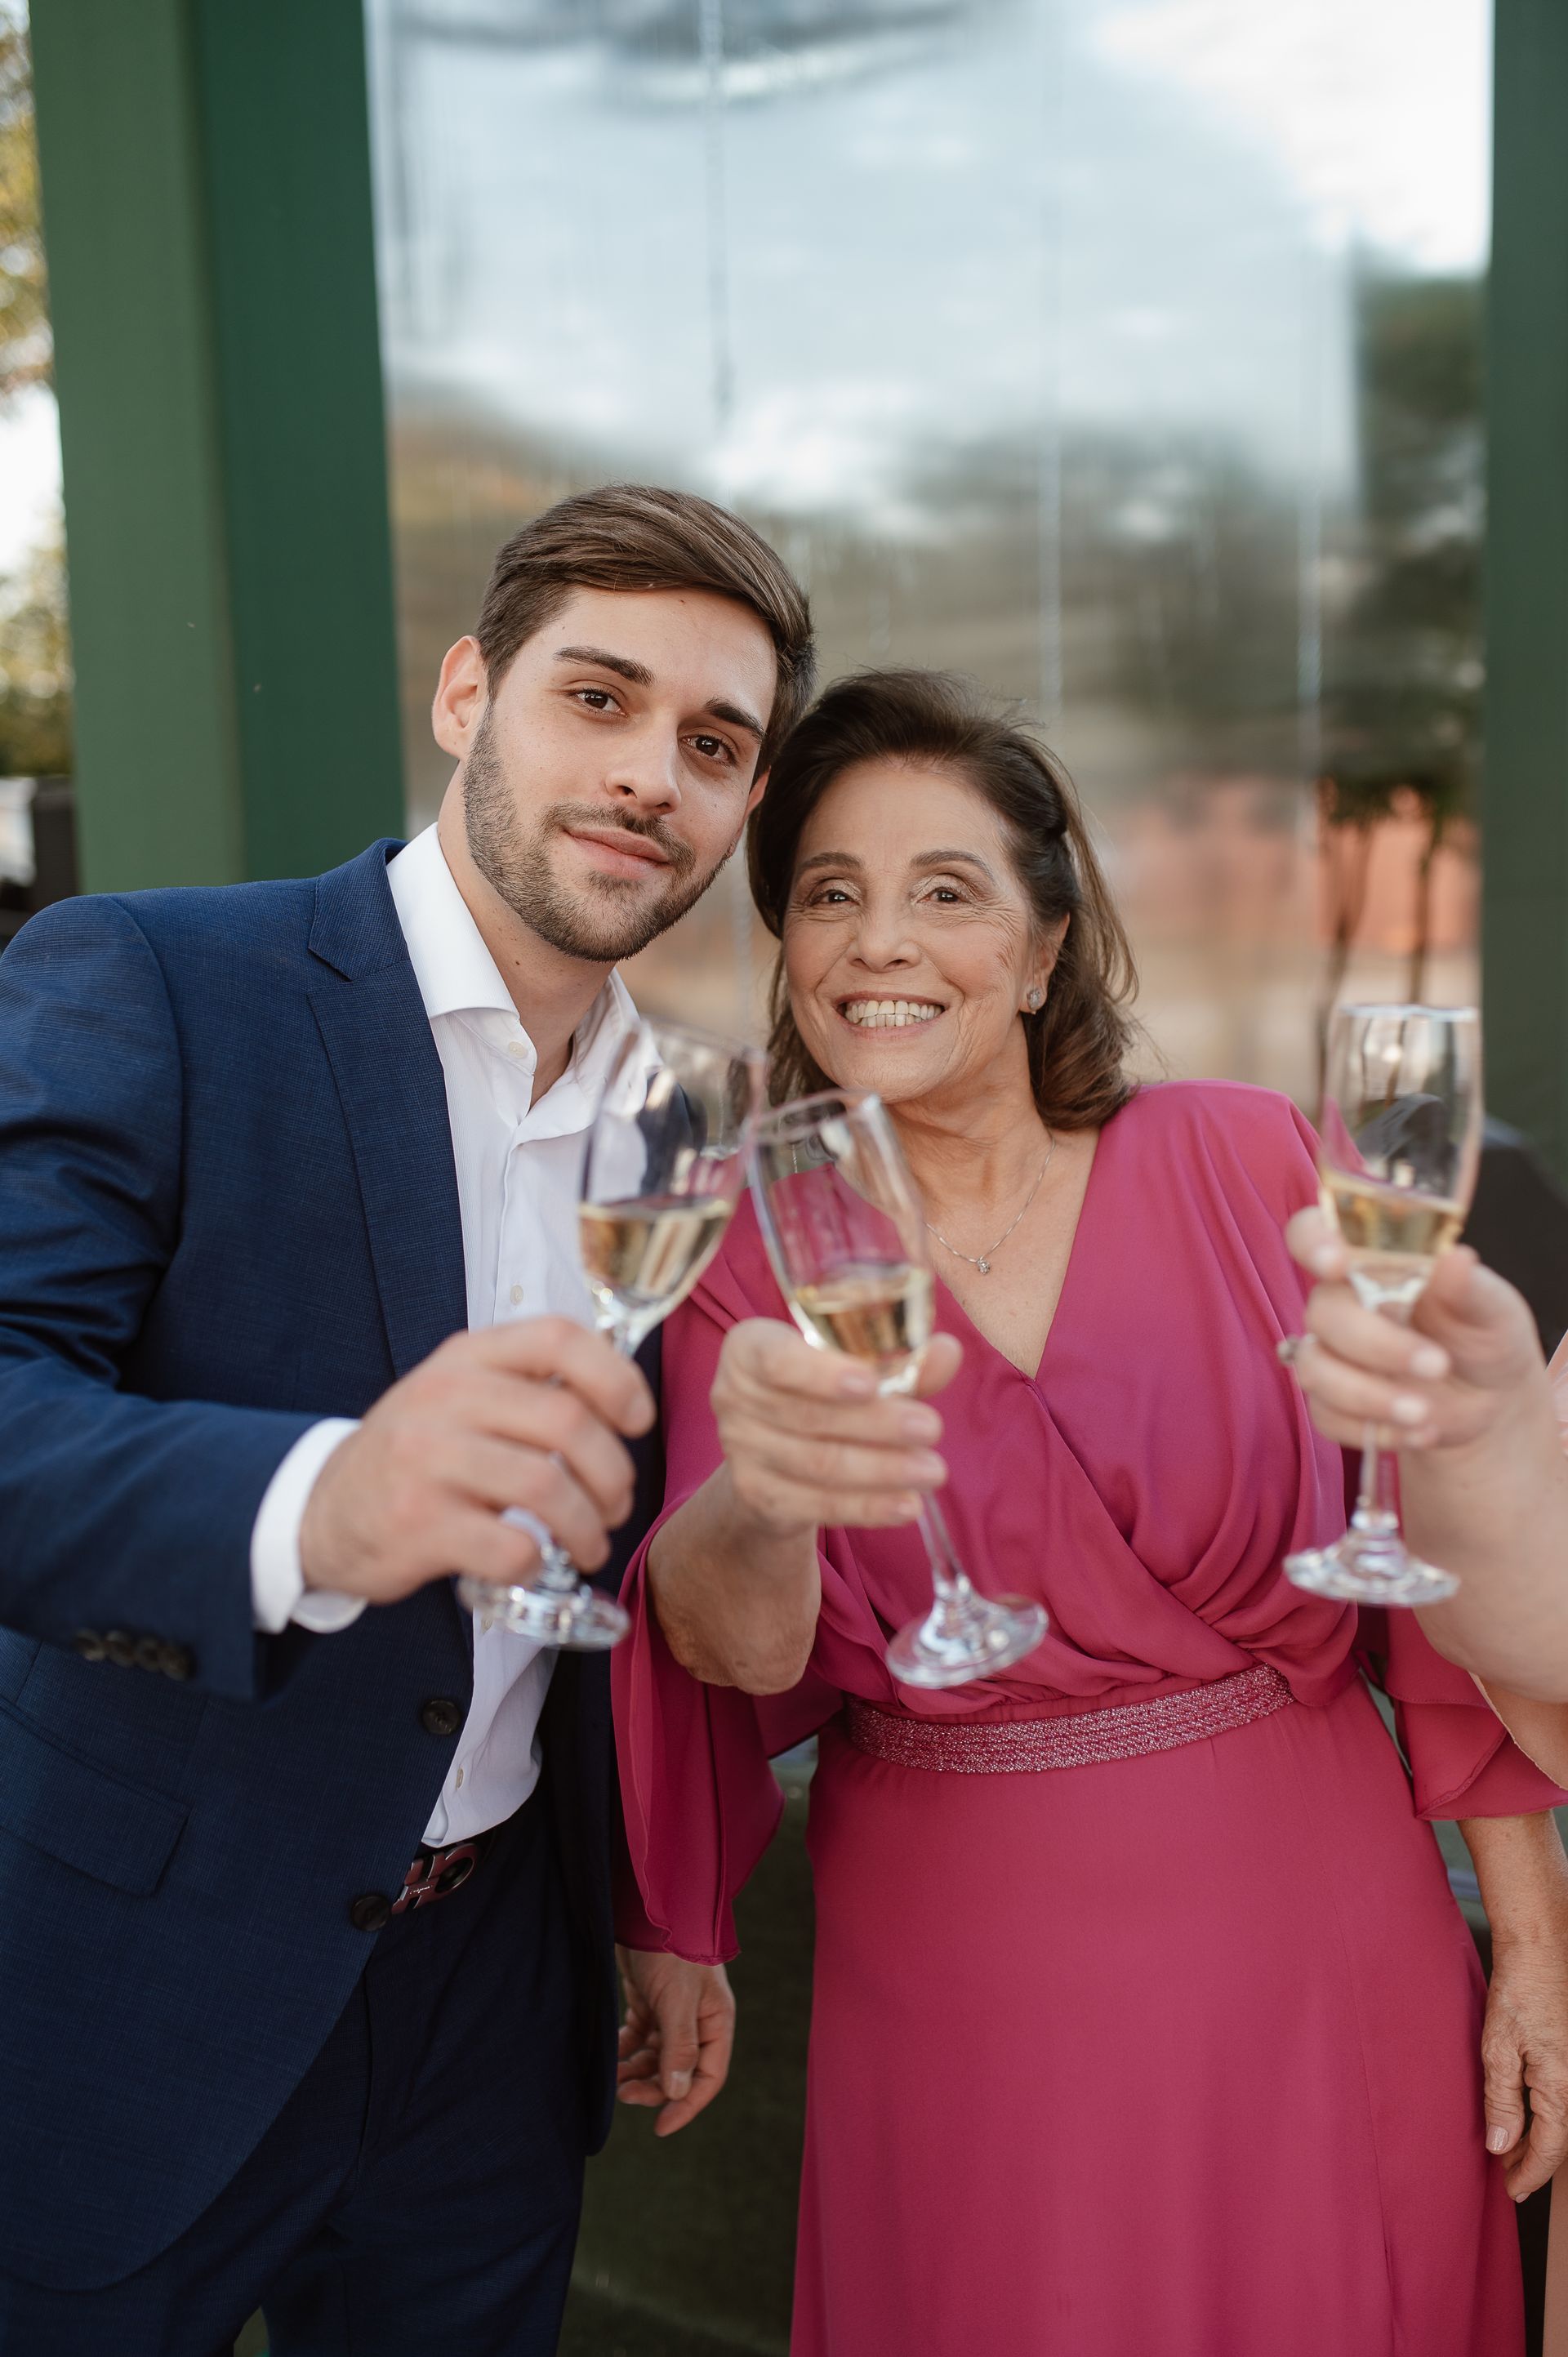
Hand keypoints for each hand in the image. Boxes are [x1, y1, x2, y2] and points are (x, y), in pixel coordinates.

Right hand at [299, 1317, 654, 1603]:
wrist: (321, 1509)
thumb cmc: (416, 1454)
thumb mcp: (458, 1395)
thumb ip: (526, 1385)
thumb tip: (624, 1394)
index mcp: (466, 1357)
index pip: (558, 1338)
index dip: (616, 1376)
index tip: (638, 1419)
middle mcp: (444, 1397)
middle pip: (567, 1421)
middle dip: (613, 1471)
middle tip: (616, 1503)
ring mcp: (427, 1460)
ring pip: (547, 1488)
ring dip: (588, 1526)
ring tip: (590, 1543)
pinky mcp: (418, 1524)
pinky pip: (511, 1547)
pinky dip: (539, 1562)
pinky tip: (533, 1563)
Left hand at [616, 1946, 735, 2136]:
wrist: (646, 1906)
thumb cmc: (672, 1949)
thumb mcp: (677, 2000)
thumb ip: (679, 2046)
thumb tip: (678, 2093)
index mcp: (716, 2022)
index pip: (708, 2077)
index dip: (687, 2105)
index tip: (661, 2128)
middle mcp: (696, 2020)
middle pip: (679, 2071)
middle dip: (654, 2088)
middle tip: (624, 2095)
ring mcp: (671, 2011)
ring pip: (656, 2057)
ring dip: (637, 2072)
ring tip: (614, 2081)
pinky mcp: (648, 2000)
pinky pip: (638, 2037)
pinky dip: (625, 2050)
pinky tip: (611, 2056)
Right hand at [711, 1317, 963, 1540]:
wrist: (774, 1456)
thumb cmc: (821, 1392)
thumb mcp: (855, 1369)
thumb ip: (899, 1361)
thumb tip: (947, 1351)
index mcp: (750, 1346)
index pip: (776, 1359)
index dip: (822, 1374)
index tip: (871, 1384)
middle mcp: (732, 1395)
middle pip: (810, 1416)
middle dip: (878, 1424)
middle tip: (932, 1428)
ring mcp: (740, 1450)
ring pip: (818, 1464)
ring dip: (882, 1470)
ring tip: (932, 1471)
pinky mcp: (756, 1496)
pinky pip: (816, 1505)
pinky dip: (867, 1507)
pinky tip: (906, 1506)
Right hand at [1284, 1208, 1547, 1452]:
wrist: (1491, 1402)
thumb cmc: (1484, 1337)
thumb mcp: (1493, 1310)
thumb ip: (1469, 1287)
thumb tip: (1455, 1258)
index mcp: (1372, 1263)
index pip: (1312, 1233)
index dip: (1312, 1242)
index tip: (1337, 1265)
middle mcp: (1342, 1303)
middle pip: (1322, 1312)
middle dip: (1376, 1344)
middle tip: (1436, 1365)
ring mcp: (1332, 1354)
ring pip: (1314, 1369)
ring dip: (1369, 1396)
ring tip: (1426, 1413)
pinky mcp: (1332, 1402)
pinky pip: (1326, 1416)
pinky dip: (1374, 1430)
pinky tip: (1420, 1432)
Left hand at [1481, 1923, 1567, 2199]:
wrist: (1543, 1946)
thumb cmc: (1520, 1988)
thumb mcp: (1498, 2046)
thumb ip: (1501, 2100)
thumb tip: (1501, 2147)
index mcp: (1562, 2087)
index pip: (1550, 2150)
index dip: (1529, 2174)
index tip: (1510, 2189)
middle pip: (1561, 2137)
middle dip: (1534, 2159)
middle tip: (1508, 2173)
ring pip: (1563, 2118)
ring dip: (1542, 2137)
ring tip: (1513, 2149)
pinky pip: (1564, 2097)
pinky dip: (1548, 2112)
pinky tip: (1528, 2115)